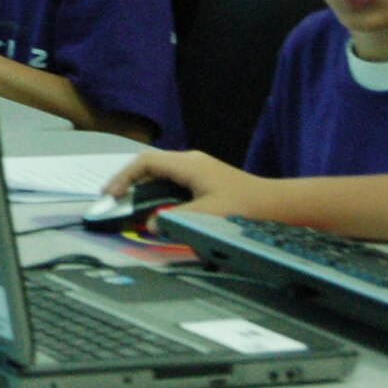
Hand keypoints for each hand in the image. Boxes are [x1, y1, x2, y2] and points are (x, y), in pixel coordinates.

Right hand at [101, 150, 261, 216]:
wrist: (277, 206)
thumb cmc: (246, 208)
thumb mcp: (207, 216)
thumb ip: (175, 220)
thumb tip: (151, 225)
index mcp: (188, 165)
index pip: (145, 163)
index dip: (123, 177)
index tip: (110, 194)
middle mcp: (191, 162)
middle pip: (149, 166)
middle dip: (129, 183)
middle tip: (114, 201)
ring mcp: (198, 170)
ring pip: (160, 174)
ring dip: (143, 189)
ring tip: (130, 207)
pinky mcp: (204, 180)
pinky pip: (171, 182)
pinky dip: (157, 193)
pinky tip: (156, 209)